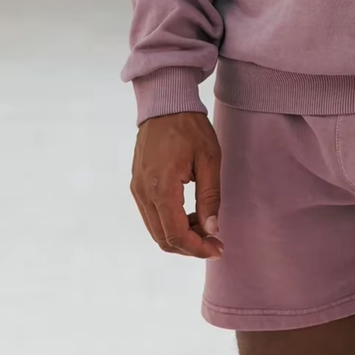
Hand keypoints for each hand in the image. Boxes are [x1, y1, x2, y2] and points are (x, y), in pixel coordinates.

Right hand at [130, 111, 224, 258]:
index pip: (175, 234)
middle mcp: (144, 193)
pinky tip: (190, 214)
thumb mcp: (209, 159)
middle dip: (190, 246)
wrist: (165, 105)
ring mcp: (137, 189)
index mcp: (162, 187)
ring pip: (156, 230)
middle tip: (215, 241)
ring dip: (180, 236)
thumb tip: (212, 229)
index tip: (218, 249)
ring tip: (205, 225)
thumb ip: (210, 197)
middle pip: (163, 238)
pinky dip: (170, 223)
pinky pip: (151, 216)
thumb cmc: (190, 128)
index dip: (197, 248)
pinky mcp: (137, 185)